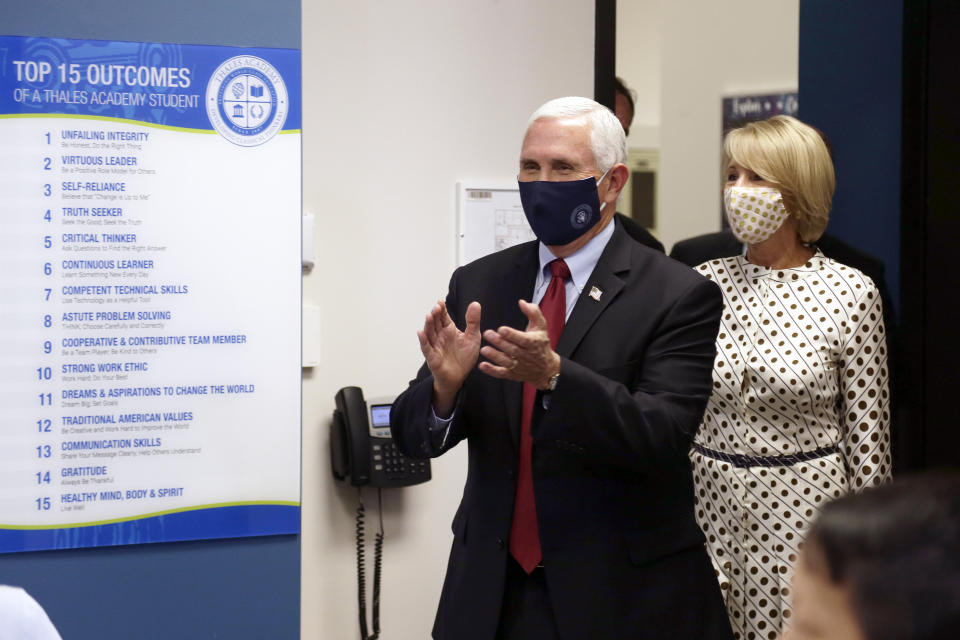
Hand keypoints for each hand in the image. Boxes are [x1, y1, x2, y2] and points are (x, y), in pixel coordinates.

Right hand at [418, 300, 480, 415]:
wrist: (459, 377)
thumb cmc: (464, 357)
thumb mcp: (473, 337)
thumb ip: (473, 321)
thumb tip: (475, 303)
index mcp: (449, 329)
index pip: (443, 317)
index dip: (442, 309)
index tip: (441, 301)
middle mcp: (440, 336)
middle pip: (435, 323)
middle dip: (435, 314)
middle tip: (436, 307)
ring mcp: (435, 346)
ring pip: (429, 333)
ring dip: (428, 325)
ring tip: (429, 316)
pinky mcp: (432, 357)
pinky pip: (426, 348)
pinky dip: (423, 341)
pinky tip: (420, 333)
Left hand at [478, 299, 560, 389]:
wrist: (546, 368)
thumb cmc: (541, 344)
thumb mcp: (541, 326)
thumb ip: (533, 312)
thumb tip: (522, 303)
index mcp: (532, 342)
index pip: (522, 339)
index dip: (512, 334)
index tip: (502, 329)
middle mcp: (525, 355)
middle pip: (512, 349)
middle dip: (499, 342)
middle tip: (487, 334)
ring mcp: (519, 365)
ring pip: (506, 362)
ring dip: (494, 356)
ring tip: (484, 349)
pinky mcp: (513, 374)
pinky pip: (502, 373)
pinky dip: (492, 371)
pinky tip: (483, 365)